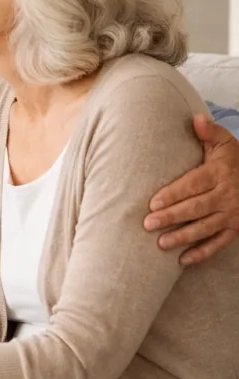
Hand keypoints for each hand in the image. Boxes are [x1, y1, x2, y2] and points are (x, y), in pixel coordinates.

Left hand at [145, 113, 238, 264]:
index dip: (173, 194)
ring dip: (183, 237)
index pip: (193, 185)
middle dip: (172, 217)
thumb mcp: (225, 143)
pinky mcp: (236, 228)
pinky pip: (219, 243)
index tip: (153, 203)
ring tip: (161, 243)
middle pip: (196, 208)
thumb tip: (196, 118)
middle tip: (148, 224)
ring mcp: (232, 214)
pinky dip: (202, 252)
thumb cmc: (235, 160)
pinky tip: (183, 260)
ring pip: (205, 228)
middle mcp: (227, 195)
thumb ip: (209, 132)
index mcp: (219, 174)